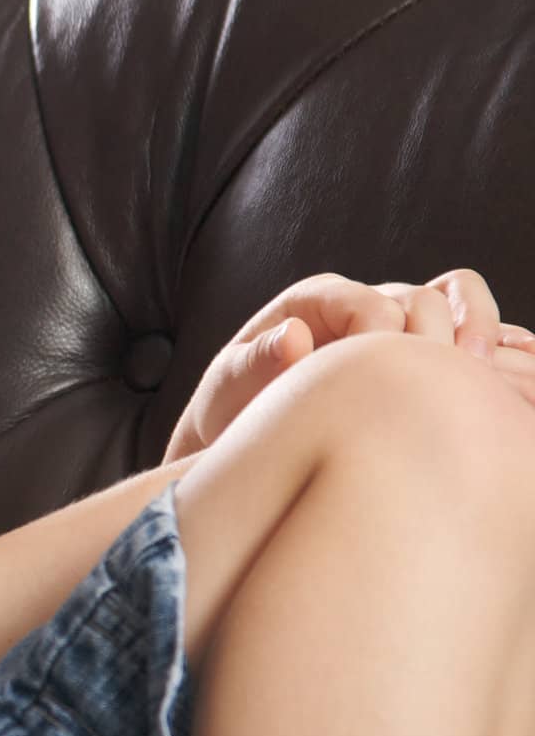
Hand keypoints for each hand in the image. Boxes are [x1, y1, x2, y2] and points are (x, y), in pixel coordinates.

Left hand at [164, 269, 526, 461]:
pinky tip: (516, 364)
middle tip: (448, 377)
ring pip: (459, 299)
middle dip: (439, 335)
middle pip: (423, 297)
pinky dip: (501, 342)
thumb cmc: (235, 410)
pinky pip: (476, 328)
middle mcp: (364, 302)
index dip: (384, 337)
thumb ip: (255, 361)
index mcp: (317, 301)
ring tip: (482, 372)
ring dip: (480, 331)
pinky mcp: (424, 347)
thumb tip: (293, 337)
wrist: (248, 437)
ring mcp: (398, 322)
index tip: (384, 376)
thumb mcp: (228, 386)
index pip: (370, 304)